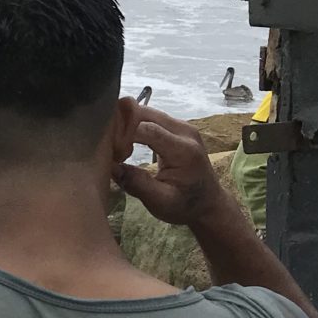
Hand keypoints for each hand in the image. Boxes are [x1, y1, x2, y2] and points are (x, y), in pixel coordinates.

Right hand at [113, 105, 232, 228]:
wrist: (208, 203)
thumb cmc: (184, 206)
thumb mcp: (159, 202)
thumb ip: (136, 183)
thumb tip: (110, 166)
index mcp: (183, 150)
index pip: (147, 129)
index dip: (124, 136)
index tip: (112, 154)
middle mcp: (185, 131)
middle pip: (144, 113)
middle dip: (122, 125)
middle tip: (109, 146)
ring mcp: (182, 126)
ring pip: (145, 111)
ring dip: (126, 124)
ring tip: (117, 146)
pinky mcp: (177, 126)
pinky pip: (150, 117)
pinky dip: (134, 125)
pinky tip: (127, 142)